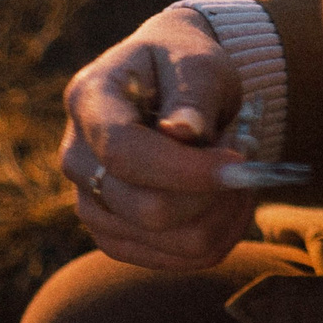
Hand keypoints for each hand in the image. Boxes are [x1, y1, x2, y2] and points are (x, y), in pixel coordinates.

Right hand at [59, 7, 259, 269]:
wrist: (171, 86)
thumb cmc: (185, 65)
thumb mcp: (199, 61)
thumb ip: (193, 93)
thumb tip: (184, 133)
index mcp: (88, 100)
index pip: (122, 151)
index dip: (182, 169)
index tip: (238, 164)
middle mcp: (77, 158)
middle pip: (146, 209)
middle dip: (213, 193)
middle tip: (245, 158)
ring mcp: (90, 203)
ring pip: (170, 242)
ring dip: (224, 215)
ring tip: (240, 176)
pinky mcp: (115, 236)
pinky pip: (178, 260)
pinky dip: (219, 235)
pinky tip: (229, 202)